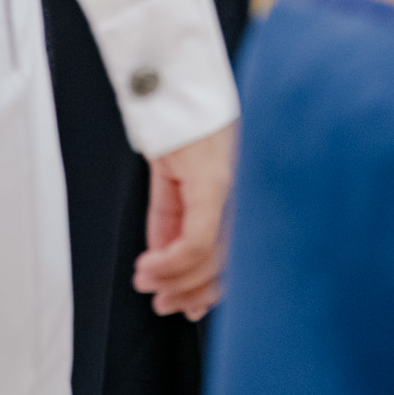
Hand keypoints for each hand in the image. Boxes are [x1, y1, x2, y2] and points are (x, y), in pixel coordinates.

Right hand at [132, 121, 237, 319]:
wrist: (174, 86)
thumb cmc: (181, 126)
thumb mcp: (177, 183)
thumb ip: (175, 221)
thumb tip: (165, 264)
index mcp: (244, 197)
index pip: (239, 258)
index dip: (214, 290)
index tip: (190, 309)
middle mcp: (247, 197)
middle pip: (228, 266)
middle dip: (190, 292)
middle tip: (162, 304)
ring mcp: (234, 191)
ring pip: (209, 260)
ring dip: (173, 280)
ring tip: (147, 282)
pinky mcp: (214, 184)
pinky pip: (195, 241)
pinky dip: (168, 261)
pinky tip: (147, 266)